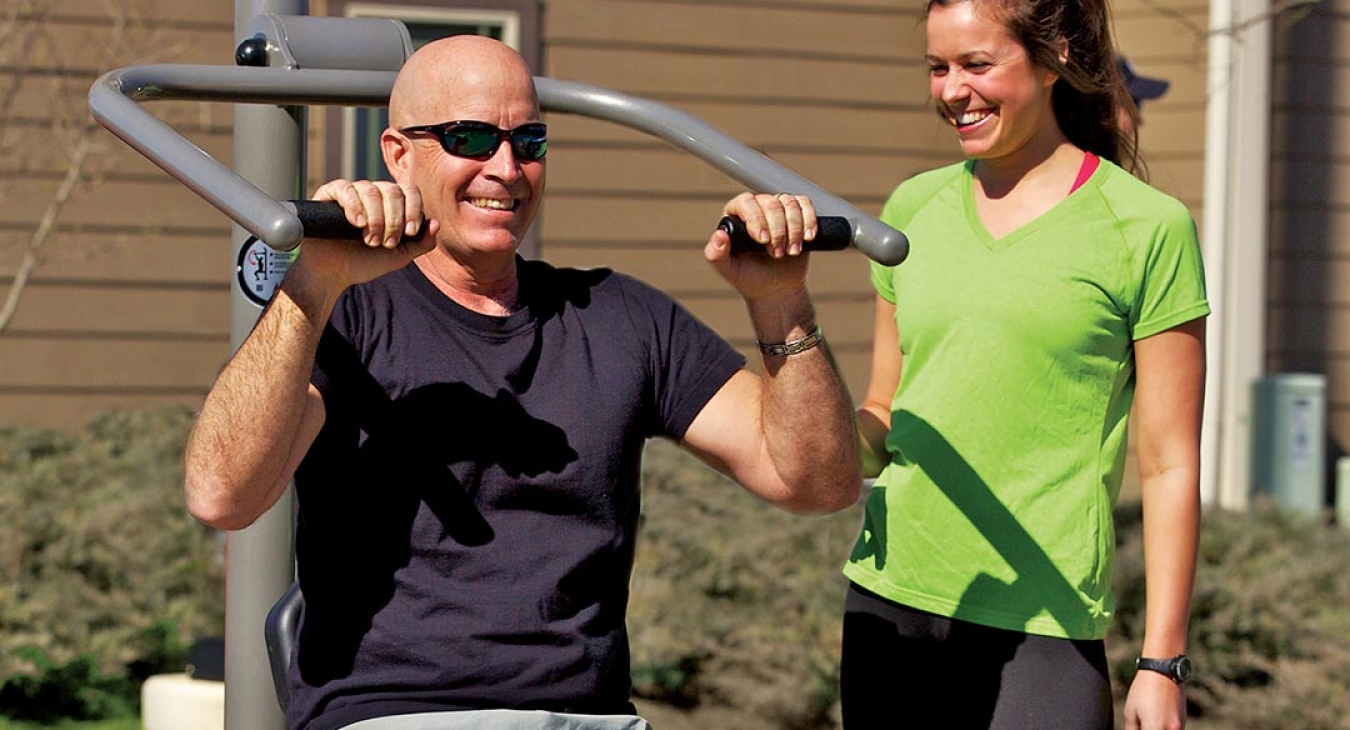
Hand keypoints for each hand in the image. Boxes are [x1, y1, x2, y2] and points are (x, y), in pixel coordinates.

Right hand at [296, 179, 438, 289]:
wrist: (333, 274)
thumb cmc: (364, 263)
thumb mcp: (399, 256)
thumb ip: (421, 243)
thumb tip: (435, 223)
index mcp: (392, 204)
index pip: (410, 192)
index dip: (413, 210)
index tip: (409, 232)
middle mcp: (373, 194)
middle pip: (392, 190)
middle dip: (393, 220)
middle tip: (386, 243)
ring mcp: (352, 192)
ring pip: (371, 189)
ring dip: (375, 218)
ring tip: (369, 240)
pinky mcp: (329, 195)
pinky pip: (345, 188)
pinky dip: (354, 205)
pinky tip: (357, 223)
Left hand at [705, 191, 815, 302]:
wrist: (775, 289)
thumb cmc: (748, 278)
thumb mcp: (729, 270)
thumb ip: (716, 254)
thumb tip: (719, 236)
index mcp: (735, 215)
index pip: (746, 202)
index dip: (756, 219)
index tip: (763, 240)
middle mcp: (756, 207)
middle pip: (771, 202)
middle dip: (777, 230)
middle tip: (777, 254)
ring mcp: (778, 210)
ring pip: (790, 203)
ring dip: (794, 229)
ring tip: (791, 252)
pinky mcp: (797, 215)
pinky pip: (805, 205)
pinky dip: (809, 220)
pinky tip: (808, 238)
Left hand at [1122, 670, 1186, 729]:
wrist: (1163, 671)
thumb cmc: (1143, 690)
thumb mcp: (1130, 711)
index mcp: (1155, 728)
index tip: (1137, 727)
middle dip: (1147, 729)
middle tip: (1141, 723)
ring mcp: (1180, 727)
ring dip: (1156, 728)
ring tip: (1148, 719)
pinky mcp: (1184, 721)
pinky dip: (1164, 727)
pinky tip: (1157, 718)